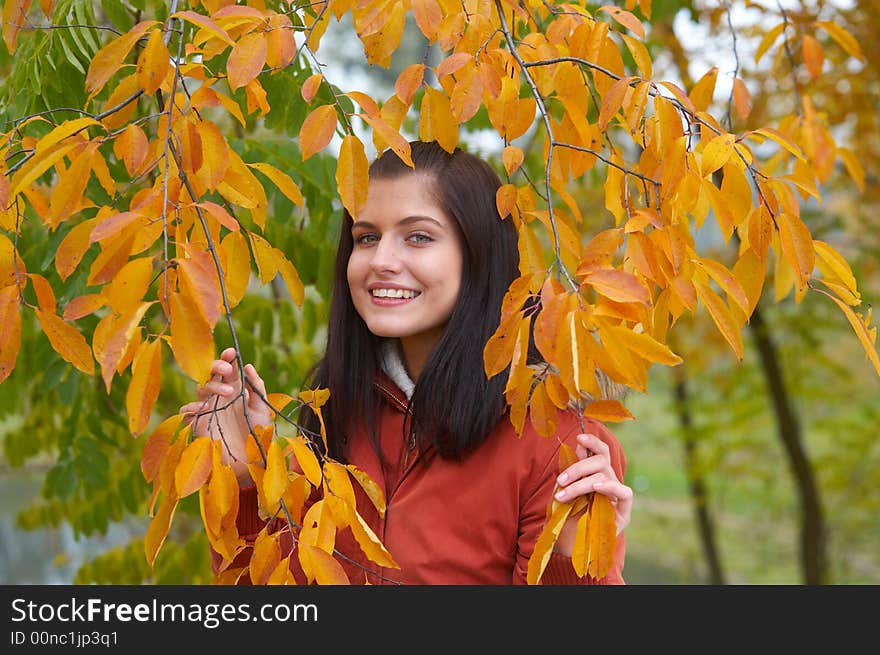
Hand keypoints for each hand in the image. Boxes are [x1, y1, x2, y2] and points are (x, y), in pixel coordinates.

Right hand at [178, 347, 270, 483]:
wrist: (249, 462)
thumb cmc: (257, 435)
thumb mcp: (262, 409)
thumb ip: (257, 387)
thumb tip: (248, 366)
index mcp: (235, 391)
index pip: (228, 370)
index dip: (227, 358)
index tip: (231, 352)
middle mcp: (220, 397)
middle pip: (211, 375)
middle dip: (216, 367)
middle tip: (227, 370)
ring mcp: (208, 409)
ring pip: (200, 389)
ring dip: (212, 387)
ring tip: (229, 393)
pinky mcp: (198, 424)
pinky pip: (187, 411)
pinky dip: (192, 407)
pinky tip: (203, 408)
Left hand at [553, 433, 633, 555]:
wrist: (570, 546)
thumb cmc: (567, 516)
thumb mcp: (566, 490)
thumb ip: (573, 470)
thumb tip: (577, 445)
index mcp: (597, 474)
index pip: (601, 452)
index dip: (592, 443)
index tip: (579, 438)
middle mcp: (609, 482)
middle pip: (601, 461)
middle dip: (578, 468)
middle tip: (560, 480)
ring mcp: (618, 497)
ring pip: (604, 476)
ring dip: (581, 483)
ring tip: (563, 495)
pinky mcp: (624, 512)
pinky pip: (624, 492)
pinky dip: (610, 486)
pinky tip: (596, 487)